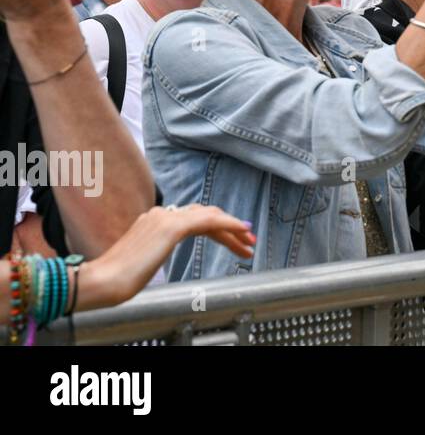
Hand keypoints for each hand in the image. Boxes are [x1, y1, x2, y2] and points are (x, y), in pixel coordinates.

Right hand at [76, 205, 254, 310]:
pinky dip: (228, 225)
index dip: (217, 227)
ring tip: (250, 242)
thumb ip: (154, 252)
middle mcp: (160, 214)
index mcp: (153, 221)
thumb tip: (156, 257)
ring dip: (233, 229)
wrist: (102, 282)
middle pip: (205, 215)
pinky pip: (208, 221)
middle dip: (230, 228)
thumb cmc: (117, 279)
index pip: (194, 219)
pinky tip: (241, 231)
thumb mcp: (143, 261)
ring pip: (210, 217)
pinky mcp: (171, 228)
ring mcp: (165, 219)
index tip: (234, 240)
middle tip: (248, 241)